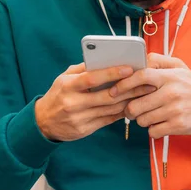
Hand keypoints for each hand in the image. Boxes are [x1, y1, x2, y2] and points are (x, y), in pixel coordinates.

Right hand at [35, 63, 156, 141]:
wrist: (43, 122)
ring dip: (130, 100)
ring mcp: (80, 118)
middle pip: (107, 96)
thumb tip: (105, 59)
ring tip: (145, 93)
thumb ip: (83, 69)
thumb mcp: (64, 78)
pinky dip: (122, 112)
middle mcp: (73, 103)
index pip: (92, 78)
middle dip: (130, 89)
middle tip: (148, 82)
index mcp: (68, 86)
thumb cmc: (58, 94)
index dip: (112, 73)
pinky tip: (134, 104)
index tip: (129, 68)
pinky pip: (109, 120)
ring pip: (111, 109)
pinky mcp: (85, 130)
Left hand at [109, 53, 190, 138]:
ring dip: (142, 120)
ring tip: (150, 115)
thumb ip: (159, 61)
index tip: (113, 91)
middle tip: (133, 109)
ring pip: (142, 120)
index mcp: (169, 76)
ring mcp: (174, 110)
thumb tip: (139, 61)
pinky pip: (153, 131)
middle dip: (130, 109)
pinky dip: (153, 129)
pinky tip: (160, 123)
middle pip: (135, 104)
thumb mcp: (180, 67)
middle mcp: (171, 93)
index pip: (140, 76)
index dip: (123, 84)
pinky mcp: (178, 126)